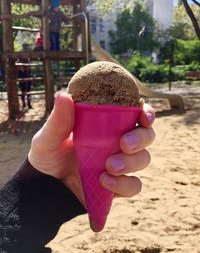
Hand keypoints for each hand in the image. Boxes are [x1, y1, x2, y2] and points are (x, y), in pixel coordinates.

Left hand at [28, 93, 154, 205]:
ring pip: (143, 159)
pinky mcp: (118, 186)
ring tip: (109, 166)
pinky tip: (105, 181)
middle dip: (141, 138)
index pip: (135, 115)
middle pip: (146, 136)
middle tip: (124, 144)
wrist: (45, 185)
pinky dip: (124, 184)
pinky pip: (133, 185)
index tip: (143, 117)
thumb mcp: (49, 137)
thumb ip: (58, 121)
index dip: (146, 114)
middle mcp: (117, 142)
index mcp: (106, 125)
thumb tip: (63, 96)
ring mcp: (120, 164)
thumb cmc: (48, 155)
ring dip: (132, 162)